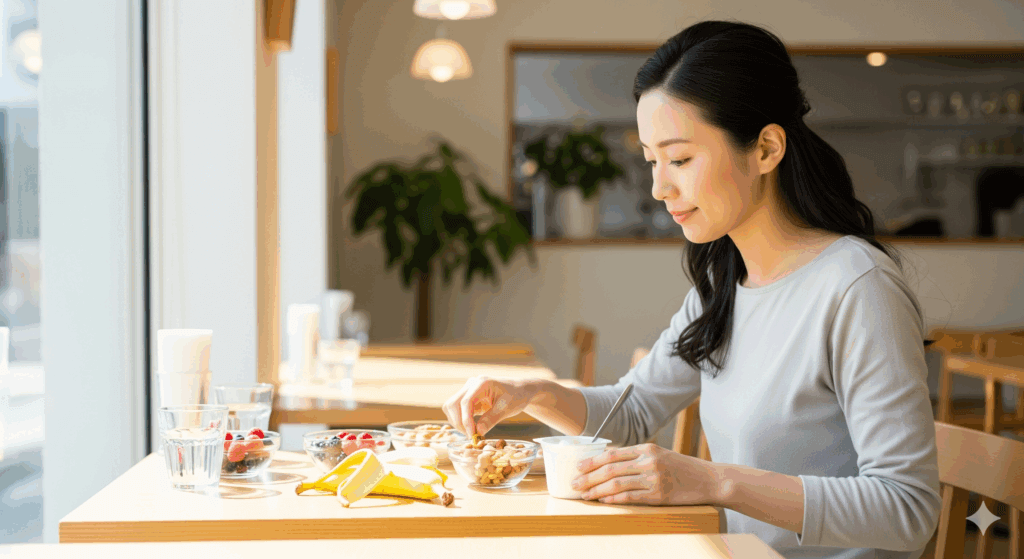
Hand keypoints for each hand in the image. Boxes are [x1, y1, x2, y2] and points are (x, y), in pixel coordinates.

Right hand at [442, 376, 532, 436]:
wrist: (520, 390)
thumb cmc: (516, 396)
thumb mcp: (506, 409)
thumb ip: (491, 420)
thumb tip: (477, 433)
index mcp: (482, 383)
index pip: (466, 401)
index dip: (466, 420)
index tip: (472, 434)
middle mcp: (472, 384)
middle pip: (453, 403)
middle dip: (459, 422)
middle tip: (471, 436)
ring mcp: (468, 390)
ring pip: (451, 407)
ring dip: (457, 422)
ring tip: (472, 433)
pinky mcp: (468, 398)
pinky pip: (457, 410)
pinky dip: (461, 421)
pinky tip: (472, 429)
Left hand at [572, 443, 720, 505]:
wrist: (707, 479)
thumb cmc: (681, 467)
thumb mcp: (659, 454)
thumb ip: (636, 457)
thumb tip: (608, 461)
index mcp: (647, 448)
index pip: (613, 453)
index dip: (592, 461)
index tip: (578, 467)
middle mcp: (649, 461)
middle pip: (611, 469)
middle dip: (589, 476)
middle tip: (575, 482)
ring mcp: (653, 478)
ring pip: (617, 483)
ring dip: (597, 489)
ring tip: (585, 494)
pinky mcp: (658, 495)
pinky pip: (630, 497)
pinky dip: (614, 498)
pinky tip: (603, 500)